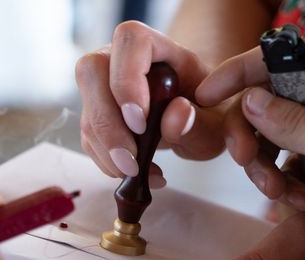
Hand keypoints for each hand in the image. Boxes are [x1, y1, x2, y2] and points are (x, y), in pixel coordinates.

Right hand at [75, 21, 227, 185]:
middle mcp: (120, 59)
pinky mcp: (95, 116)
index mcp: (156, 46)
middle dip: (108, 125)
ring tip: (142, 173)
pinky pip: (90, 139)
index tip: (141, 123)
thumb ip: (200, 121)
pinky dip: (110, 163)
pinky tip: (138, 172)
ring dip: (109, 153)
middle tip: (131, 162)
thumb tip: (175, 116)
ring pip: (88, 113)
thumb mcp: (216, 122)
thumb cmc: (206, 111)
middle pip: (92, 72)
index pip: (130, 41)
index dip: (127, 80)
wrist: (195, 119)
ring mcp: (103, 86)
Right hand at [196, 43, 304, 199]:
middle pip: (270, 100)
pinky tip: (301, 200)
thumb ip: (299, 126)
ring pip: (277, 133)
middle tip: (249, 166)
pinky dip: (289, 181)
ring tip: (285, 196)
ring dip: (269, 168)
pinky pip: (293, 157)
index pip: (280, 57)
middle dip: (254, 137)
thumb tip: (250, 102)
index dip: (238, 73)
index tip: (205, 95)